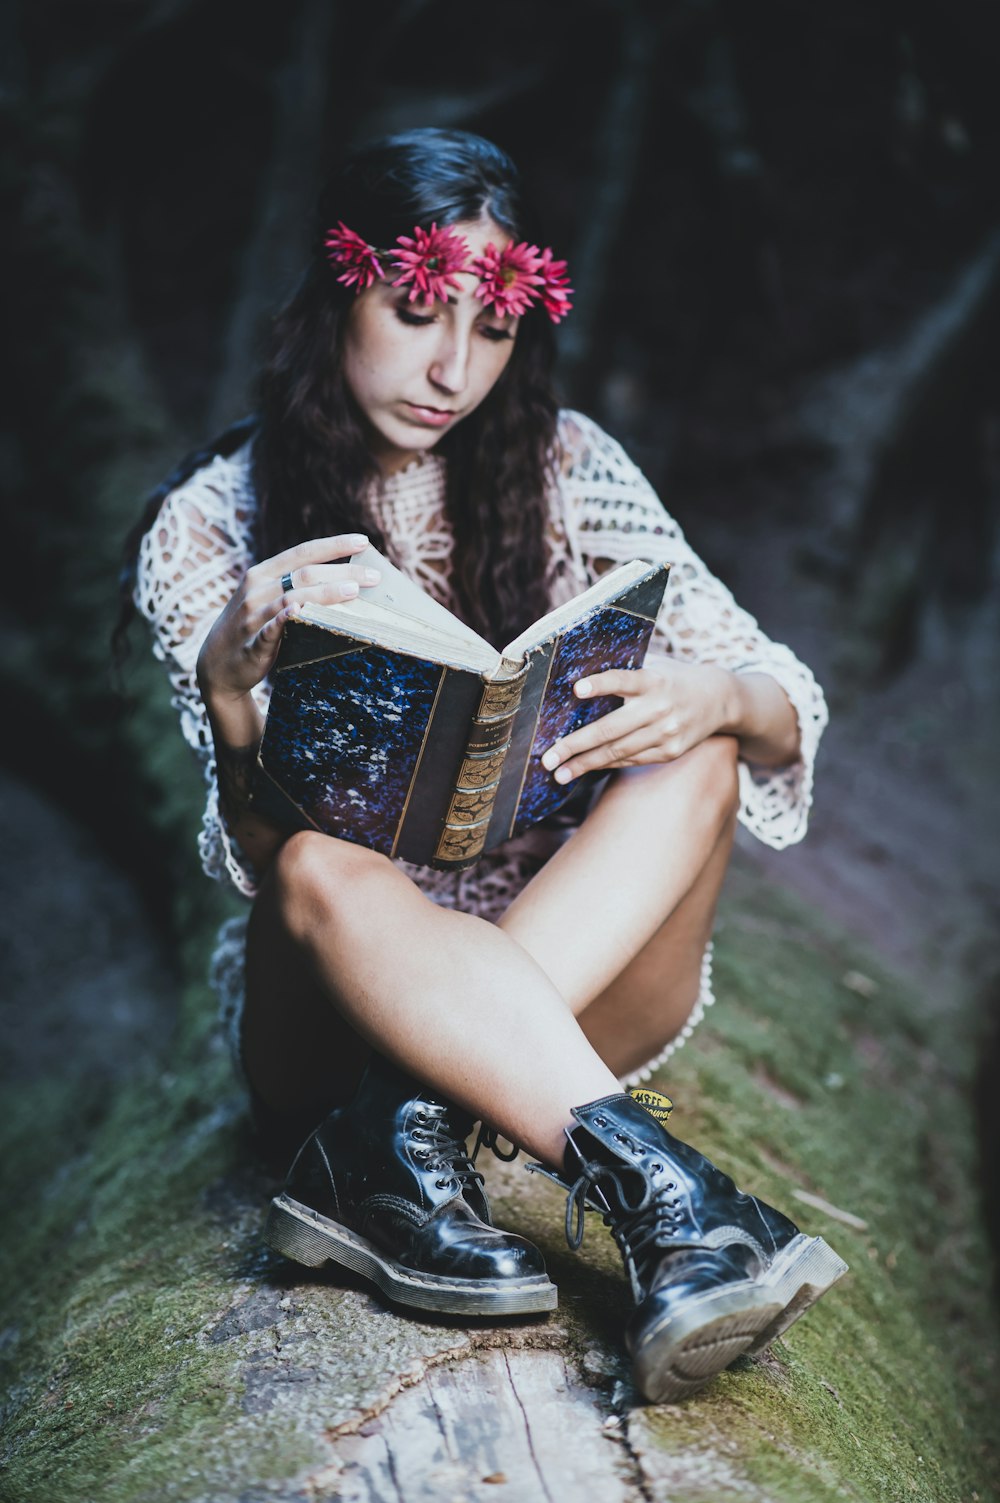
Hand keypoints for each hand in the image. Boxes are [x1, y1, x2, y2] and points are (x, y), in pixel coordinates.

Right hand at [197, 533, 378, 705]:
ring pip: (293, 597)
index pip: (303, 552)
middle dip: (343, 573)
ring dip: (325, 593)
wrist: (216, 667)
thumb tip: (344, 579)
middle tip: (375, 576)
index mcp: (262, 573)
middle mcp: (256, 590)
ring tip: (355, 592)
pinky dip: (285, 618)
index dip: (334, 545)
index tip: (364, 542)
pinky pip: (271, 629)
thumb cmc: (251, 628)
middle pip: (305, 574)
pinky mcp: (253, 644)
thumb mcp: (265, 599)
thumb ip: (294, 586)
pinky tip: (302, 611)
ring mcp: (252, 616)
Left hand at [540, 662, 735, 782]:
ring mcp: (666, 733)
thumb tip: (578, 680)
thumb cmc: (672, 678)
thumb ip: (626, 672)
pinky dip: (606, 764)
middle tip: (548, 758)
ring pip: (617, 751)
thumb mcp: (655, 666)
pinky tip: (584, 769)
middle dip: (575, 745)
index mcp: (653, 680)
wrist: (719, 698)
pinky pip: (631, 760)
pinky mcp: (670, 751)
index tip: (577, 688)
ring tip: (559, 773)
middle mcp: (659, 707)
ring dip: (585, 764)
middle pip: (610, 728)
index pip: (623, 680)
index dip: (601, 684)